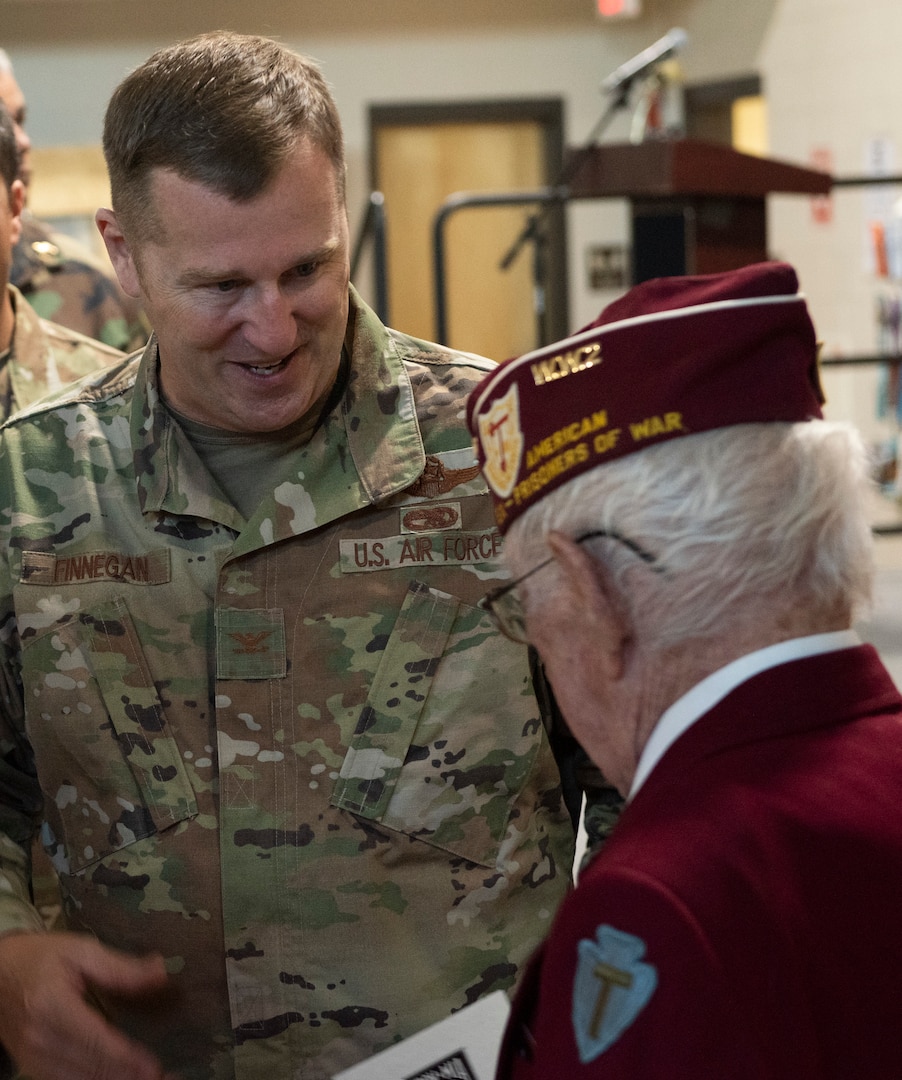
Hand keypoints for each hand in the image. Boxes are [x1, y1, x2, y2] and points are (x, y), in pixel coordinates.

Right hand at [0, 931, 172, 1079]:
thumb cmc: (41, 959)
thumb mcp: (80, 951)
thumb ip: (120, 967)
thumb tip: (161, 972)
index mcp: (51, 1006)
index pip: (93, 1040)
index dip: (125, 1057)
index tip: (154, 1067)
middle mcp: (40, 1040)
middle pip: (90, 1068)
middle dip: (128, 1075)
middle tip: (164, 1077)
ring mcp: (33, 1059)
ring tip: (151, 1078)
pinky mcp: (34, 1068)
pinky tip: (122, 1076)